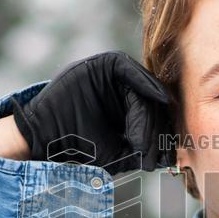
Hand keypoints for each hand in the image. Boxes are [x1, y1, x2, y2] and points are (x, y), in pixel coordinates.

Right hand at [9, 50, 175, 174]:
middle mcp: (120, 87)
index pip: (152, 113)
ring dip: (148, 116)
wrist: (47, 140)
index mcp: (125, 106)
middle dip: (156, 127)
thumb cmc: (80, 148)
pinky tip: (157, 101)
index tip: (166, 154)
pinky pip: (129, 69)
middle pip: (152, 100)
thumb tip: (171, 152)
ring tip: (141, 142)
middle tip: (153, 151)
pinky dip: (145, 84)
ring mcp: (111, 75)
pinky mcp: (102, 64)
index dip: (161, 131)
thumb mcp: (119, 152)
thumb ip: (143, 145)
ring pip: (145, 88)